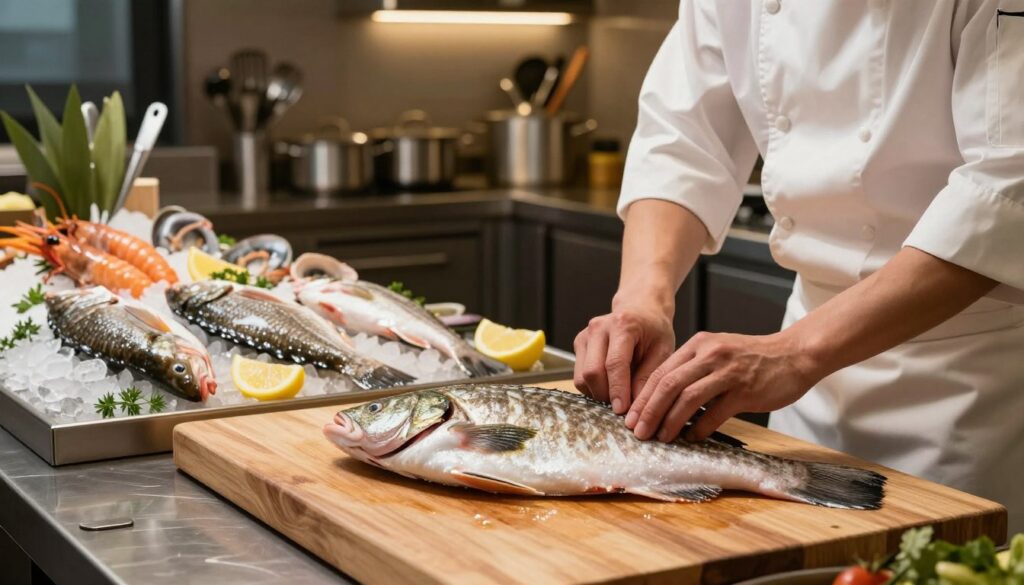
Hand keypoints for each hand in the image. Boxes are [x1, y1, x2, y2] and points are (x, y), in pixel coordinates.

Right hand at [573, 304, 674, 414]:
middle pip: (592, 372)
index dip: (617, 390)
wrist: (640, 308)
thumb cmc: (654, 330)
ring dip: (598, 393)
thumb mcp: (662, 351)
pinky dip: (593, 388)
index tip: (622, 411)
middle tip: (624, 408)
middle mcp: (598, 327)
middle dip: (606, 395)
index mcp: (623, 324)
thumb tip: (635, 407)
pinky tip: (610, 385)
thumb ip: (648, 377)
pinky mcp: (579, 344)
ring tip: (618, 395)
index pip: (614, 363)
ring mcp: (585, 335)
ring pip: (581, 377)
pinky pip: (579, 376)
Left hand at [625, 330, 824, 441]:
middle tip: (639, 431)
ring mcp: (728, 372)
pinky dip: (700, 428)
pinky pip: (716, 413)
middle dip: (649, 411)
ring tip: (661, 437)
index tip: (631, 417)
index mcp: (699, 345)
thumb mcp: (718, 353)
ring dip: (670, 421)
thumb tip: (665, 398)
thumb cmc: (754, 358)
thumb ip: (693, 369)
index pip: (661, 372)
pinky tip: (692, 438)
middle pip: (668, 384)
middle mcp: (709, 355)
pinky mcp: (745, 390)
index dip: (642, 397)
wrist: (794, 354)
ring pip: (688, 398)